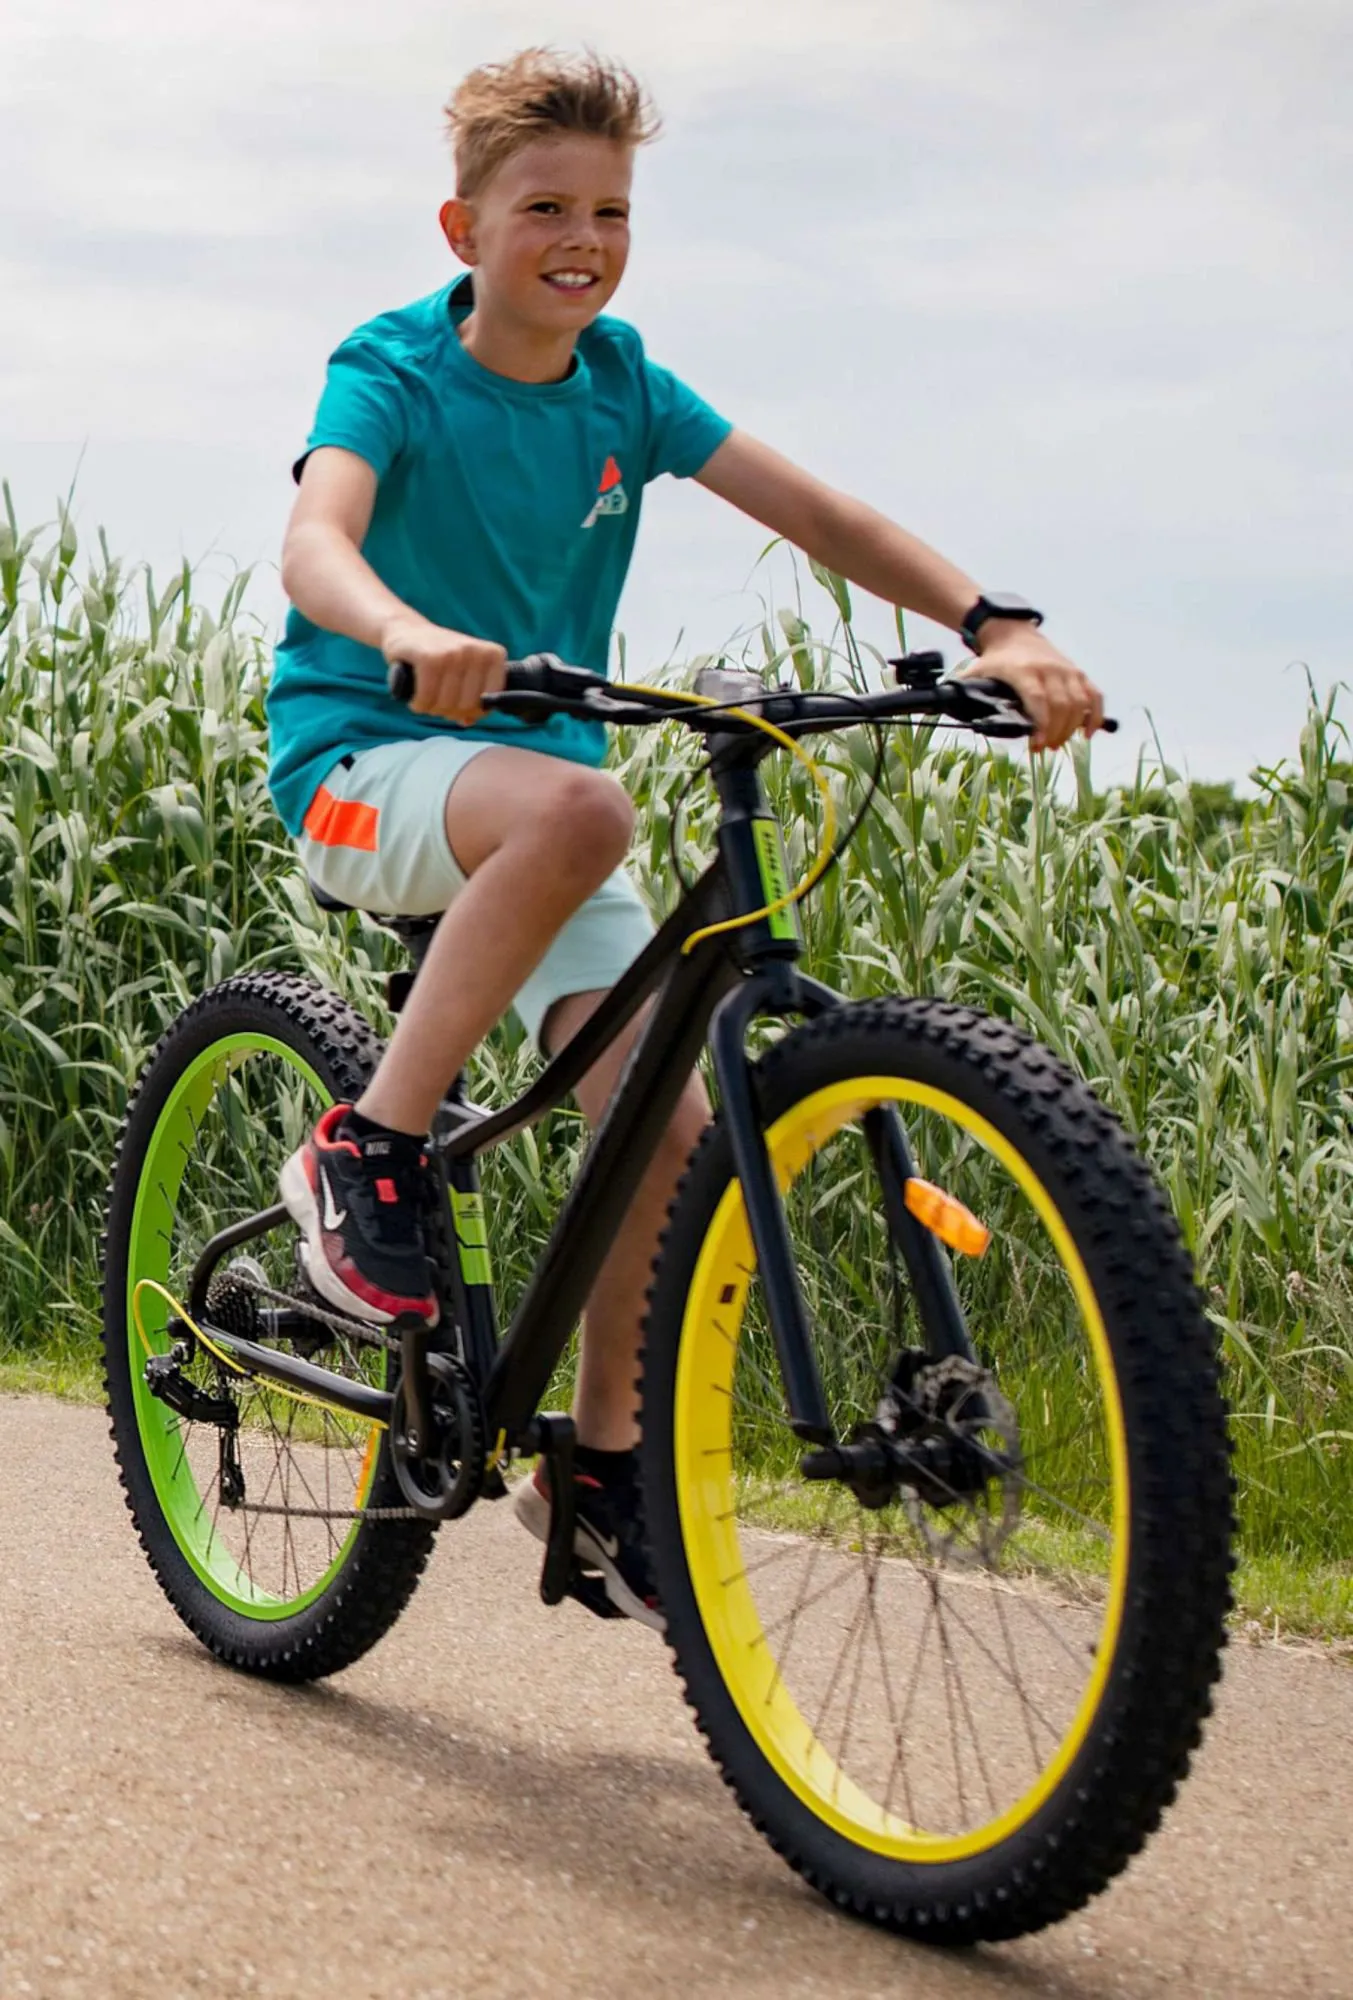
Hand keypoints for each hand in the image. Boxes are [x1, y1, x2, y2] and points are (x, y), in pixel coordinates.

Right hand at [380, 615, 506, 724]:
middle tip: (438, 700)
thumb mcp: (465, 672)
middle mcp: (476, 651)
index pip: (488, 703)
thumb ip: (474, 697)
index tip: (458, 703)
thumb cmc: (441, 656)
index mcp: (493, 655)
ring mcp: (453, 653)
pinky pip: (426, 698)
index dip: (471, 711)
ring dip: (432, 708)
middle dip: (449, 711)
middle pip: (466, 706)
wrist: (407, 629)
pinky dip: (418, 704)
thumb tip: (468, 721)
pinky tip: (416, 697)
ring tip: (426, 696)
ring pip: (446, 704)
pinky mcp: (428, 657)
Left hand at [955, 623, 1103, 752]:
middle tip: (1045, 748)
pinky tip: (1089, 733)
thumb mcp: (976, 672)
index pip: (1039, 701)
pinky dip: (1095, 715)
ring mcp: (1066, 670)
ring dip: (1072, 728)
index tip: (1037, 745)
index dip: (1041, 725)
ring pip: (1079, 703)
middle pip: (1062, 706)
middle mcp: (1049, 669)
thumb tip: (943, 708)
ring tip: (1058, 743)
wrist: (1012, 632)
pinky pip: (1094, 695)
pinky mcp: (1077, 672)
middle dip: (1056, 732)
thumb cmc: (994, 659)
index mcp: (1024, 671)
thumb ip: (964, 690)